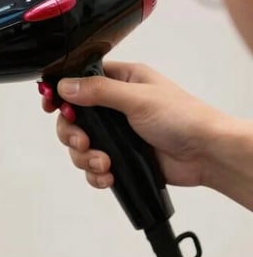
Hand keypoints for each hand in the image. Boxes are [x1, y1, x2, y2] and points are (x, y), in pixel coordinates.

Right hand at [41, 61, 227, 191]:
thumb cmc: (183, 118)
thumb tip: (66, 86)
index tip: (52, 106)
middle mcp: (115, 108)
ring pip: (80, 147)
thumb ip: (98, 92)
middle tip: (83, 141)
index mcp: (122, 82)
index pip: (80, 83)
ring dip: (86, 158)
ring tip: (104, 162)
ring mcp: (116, 135)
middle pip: (73, 120)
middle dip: (73, 134)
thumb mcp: (137, 98)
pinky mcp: (119, 158)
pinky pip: (93, 168)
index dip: (62, 95)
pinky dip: (96, 174)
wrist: (204, 154)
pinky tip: (108, 174)